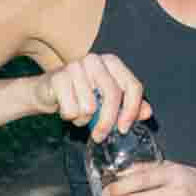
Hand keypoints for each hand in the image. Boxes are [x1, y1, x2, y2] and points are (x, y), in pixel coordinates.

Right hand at [29, 52, 151, 141]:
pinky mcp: (58, 77)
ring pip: (90, 106)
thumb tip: (147, 112)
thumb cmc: (81, 96)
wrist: (47, 91)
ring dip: (83, 119)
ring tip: (78, 113)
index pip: (133, 86)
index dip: (131, 110)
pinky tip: (66, 109)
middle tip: (100, 136)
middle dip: (107, 122)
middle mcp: (95, 60)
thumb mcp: (107, 101)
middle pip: (113, 95)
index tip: (124, 128)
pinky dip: (69, 117)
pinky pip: (71, 109)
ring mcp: (75, 66)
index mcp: (112, 62)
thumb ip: (129, 106)